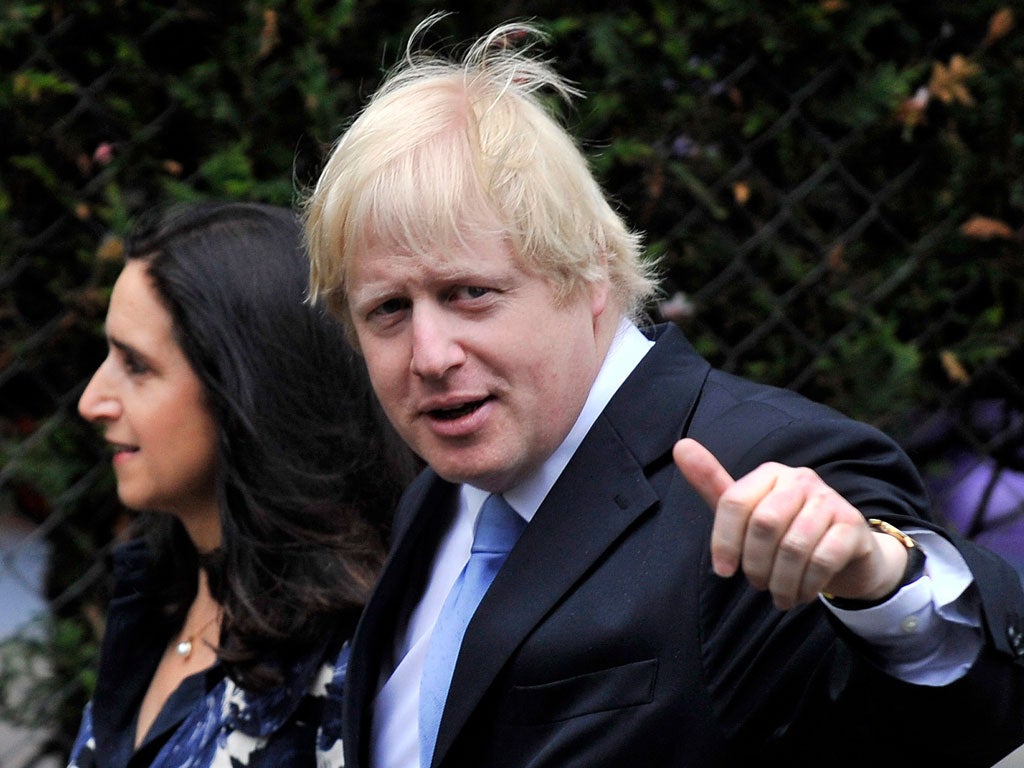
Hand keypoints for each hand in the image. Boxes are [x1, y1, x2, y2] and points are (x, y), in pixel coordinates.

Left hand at [672, 438, 908, 609]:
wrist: (846, 553)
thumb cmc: (785, 531)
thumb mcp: (747, 513)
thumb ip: (714, 487)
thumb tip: (680, 445)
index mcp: (770, 473)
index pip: (734, 502)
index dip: (723, 541)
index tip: (723, 571)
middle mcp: (801, 479)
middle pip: (764, 524)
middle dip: (755, 564)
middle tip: (757, 585)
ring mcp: (831, 500)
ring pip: (794, 546)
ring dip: (781, 582)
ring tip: (779, 596)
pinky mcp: (853, 526)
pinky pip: (823, 560)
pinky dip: (807, 585)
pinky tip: (801, 594)